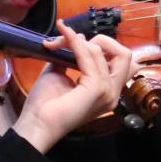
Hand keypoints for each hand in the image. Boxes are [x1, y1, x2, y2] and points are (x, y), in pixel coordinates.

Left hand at [14, 24, 136, 150]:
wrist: (36, 124)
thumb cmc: (45, 104)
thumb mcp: (61, 72)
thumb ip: (72, 56)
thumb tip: (81, 37)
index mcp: (107, 90)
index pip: (120, 61)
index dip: (101, 46)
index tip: (73, 43)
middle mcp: (113, 92)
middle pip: (124, 54)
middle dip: (102, 41)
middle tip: (76, 42)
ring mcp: (107, 91)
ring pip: (103, 51)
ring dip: (79, 41)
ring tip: (60, 40)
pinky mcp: (97, 89)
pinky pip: (89, 56)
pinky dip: (75, 43)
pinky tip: (64, 37)